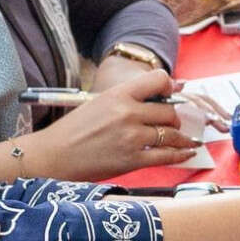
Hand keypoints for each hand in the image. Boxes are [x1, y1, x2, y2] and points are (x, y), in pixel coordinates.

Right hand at [11, 64, 197, 179]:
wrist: (54, 156)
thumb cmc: (72, 130)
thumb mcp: (98, 103)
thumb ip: (125, 100)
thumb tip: (155, 100)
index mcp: (118, 95)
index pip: (157, 80)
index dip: (169, 86)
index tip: (173, 93)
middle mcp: (128, 113)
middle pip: (169, 111)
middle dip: (174, 118)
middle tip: (173, 123)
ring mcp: (132, 138)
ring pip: (171, 134)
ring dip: (180, 136)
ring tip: (185, 138)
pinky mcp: (132, 160)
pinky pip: (166, 156)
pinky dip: (180, 154)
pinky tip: (186, 152)